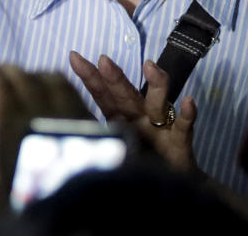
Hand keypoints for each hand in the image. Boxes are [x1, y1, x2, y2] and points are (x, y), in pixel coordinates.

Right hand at [0, 65, 91, 226]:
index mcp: (12, 125)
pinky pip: (68, 87)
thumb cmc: (34, 201)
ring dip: (30, 75)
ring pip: (45, 76)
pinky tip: (50, 88)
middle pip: (20, 75)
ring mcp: (65, 110)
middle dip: (3, 71)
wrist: (81, 202)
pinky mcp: (85, 116)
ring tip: (22, 81)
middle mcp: (38, 110)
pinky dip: (55, 82)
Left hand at [68, 51, 197, 173]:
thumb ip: (96, 142)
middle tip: (104, 60)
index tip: (74, 57)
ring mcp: (160, 128)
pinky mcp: (180, 143)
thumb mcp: (113, 152)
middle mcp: (139, 118)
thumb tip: (59, 140)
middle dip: (115, 78)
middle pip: (126, 95)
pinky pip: (183, 127)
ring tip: (150, 66)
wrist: (172, 189)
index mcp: (120, 120)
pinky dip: (187, 115)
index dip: (89, 77)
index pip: (102, 96)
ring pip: (157, 103)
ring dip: (155, 84)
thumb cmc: (140, 165)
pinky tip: (188, 102)